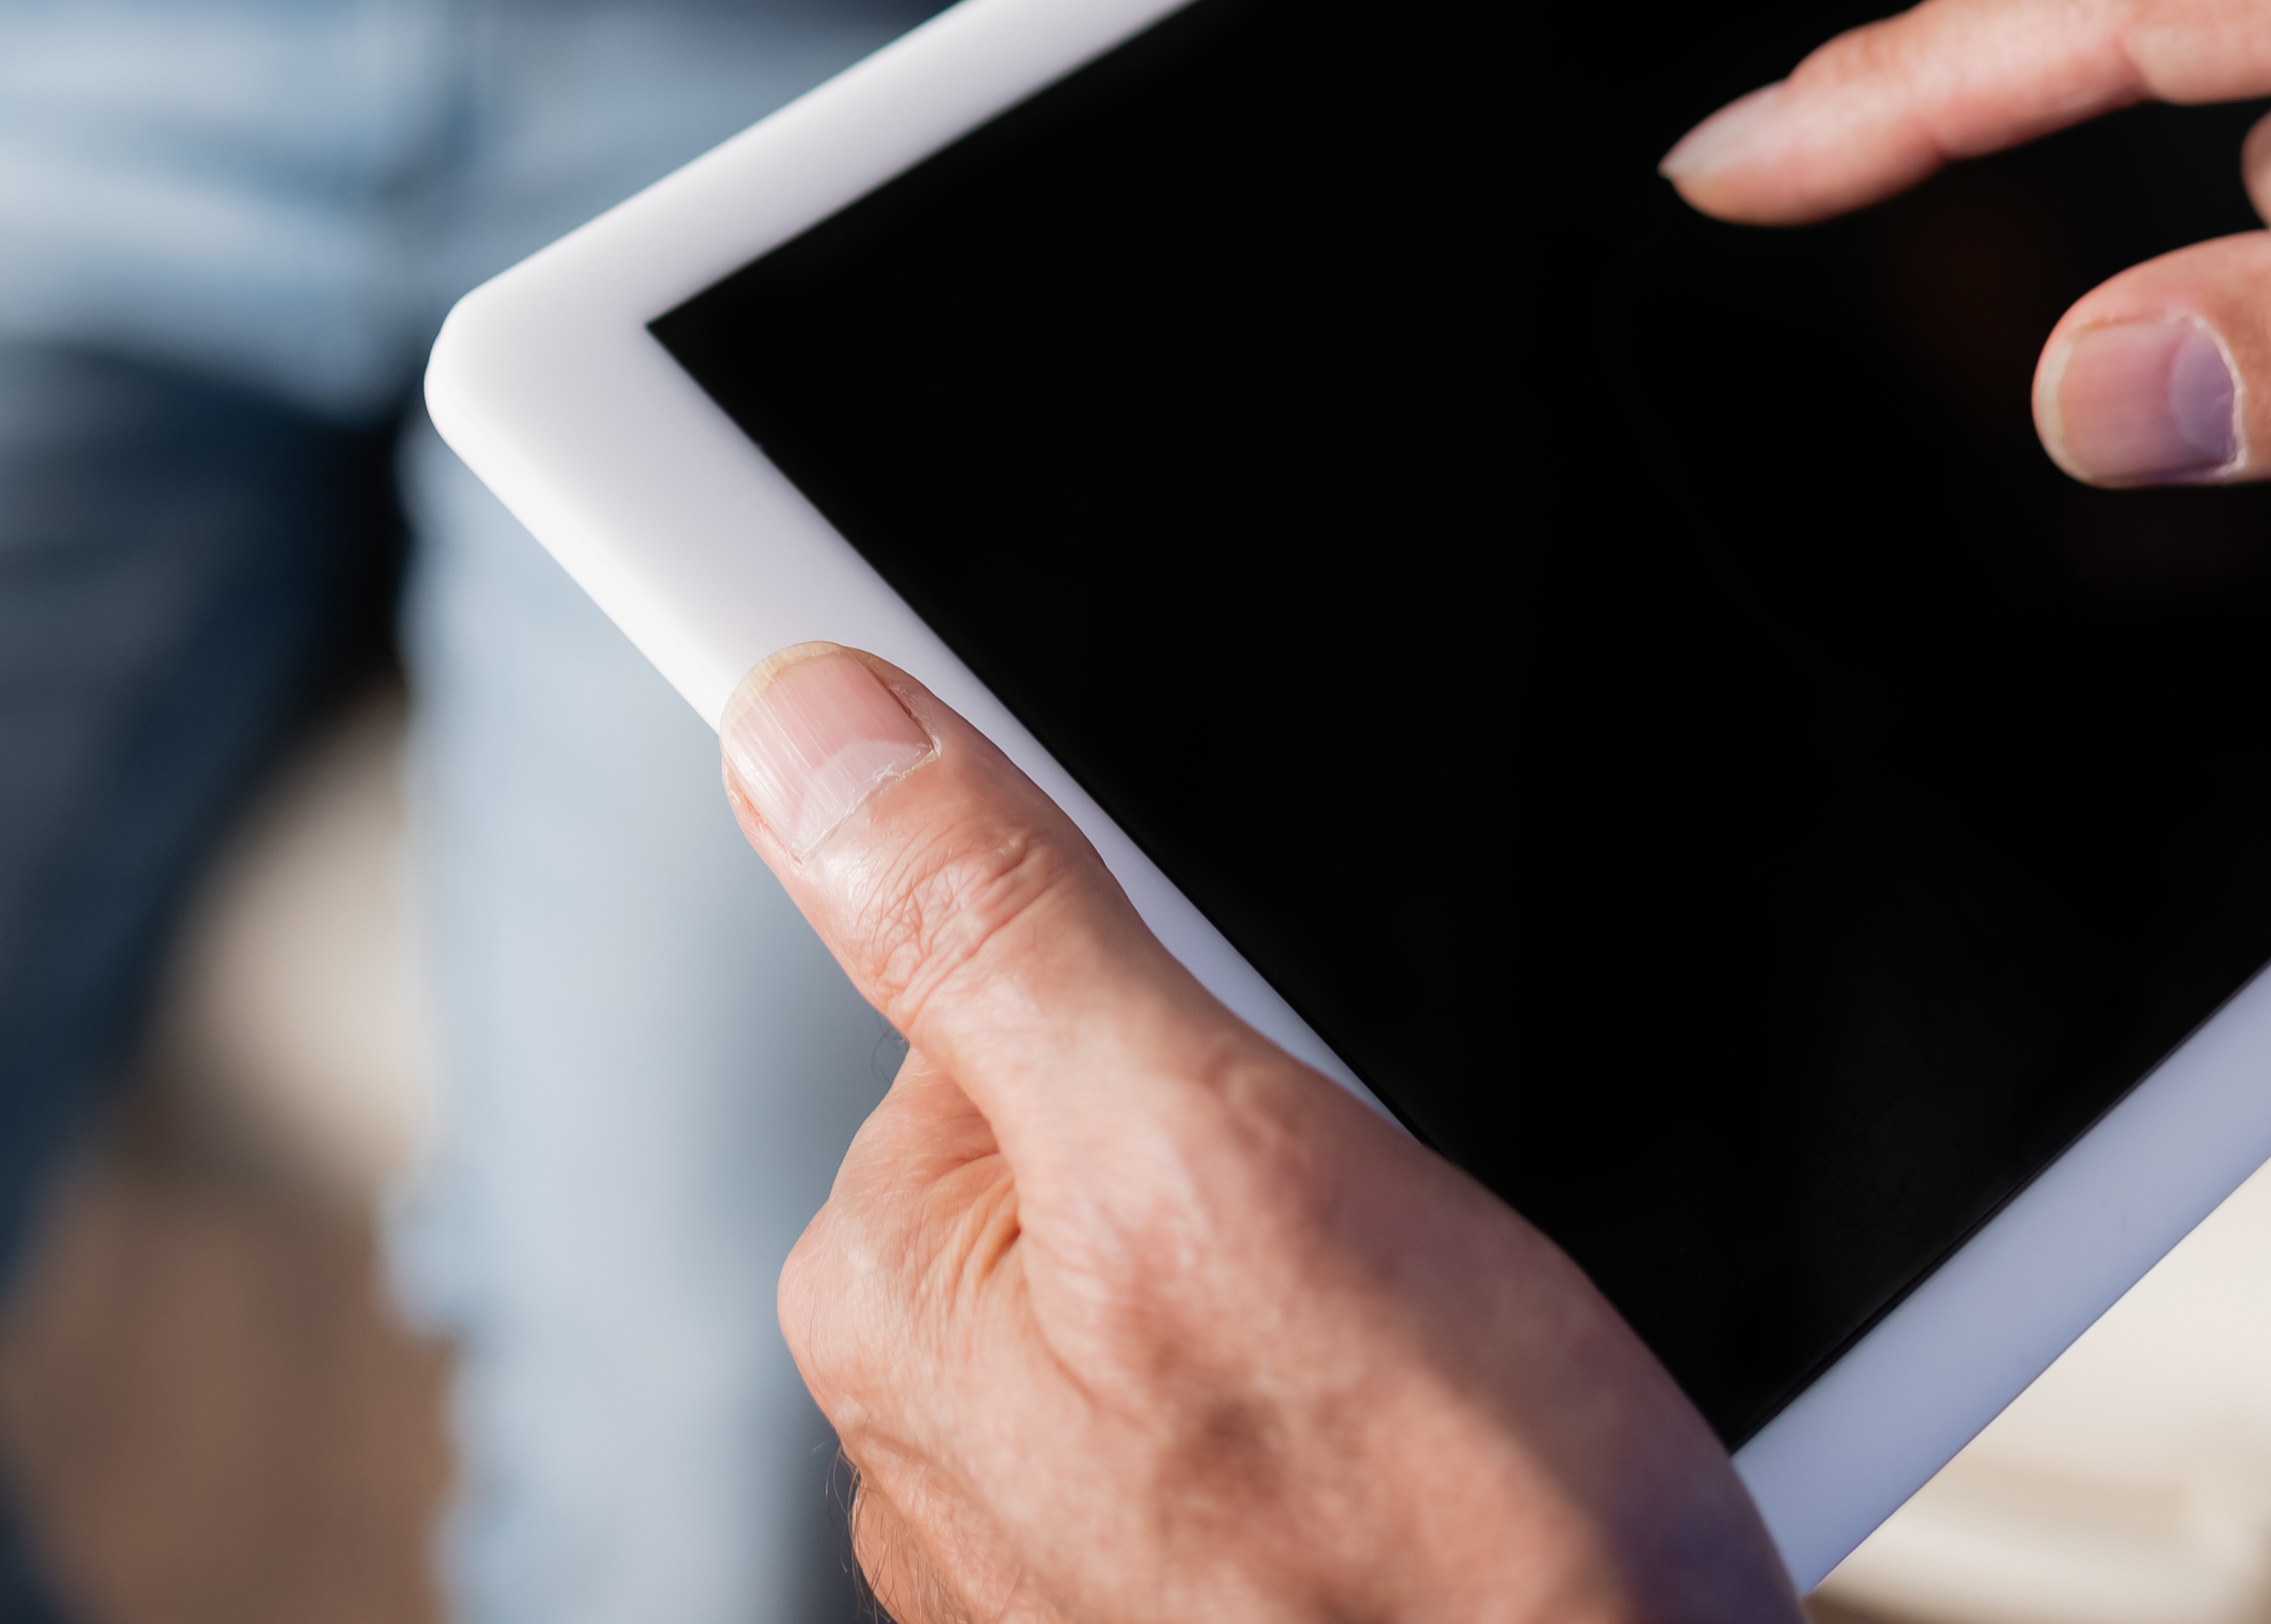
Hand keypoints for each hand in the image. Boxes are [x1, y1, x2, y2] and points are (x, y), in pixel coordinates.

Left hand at [723, 645, 1796, 1623]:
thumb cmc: (1452, 1566)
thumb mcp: (1218, 1164)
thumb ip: (996, 933)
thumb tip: (807, 730)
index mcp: (894, 1289)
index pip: (1006, 971)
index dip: (1200, 982)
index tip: (1298, 1070)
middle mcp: (943, 1420)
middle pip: (1130, 1107)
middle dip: (1292, 1127)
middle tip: (1411, 1251)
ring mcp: (1074, 1522)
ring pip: (1235, 1246)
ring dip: (1364, 1262)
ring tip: (1452, 1373)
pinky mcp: (1209, 1579)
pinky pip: (1302, 1385)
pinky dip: (1394, 1381)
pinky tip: (1463, 1448)